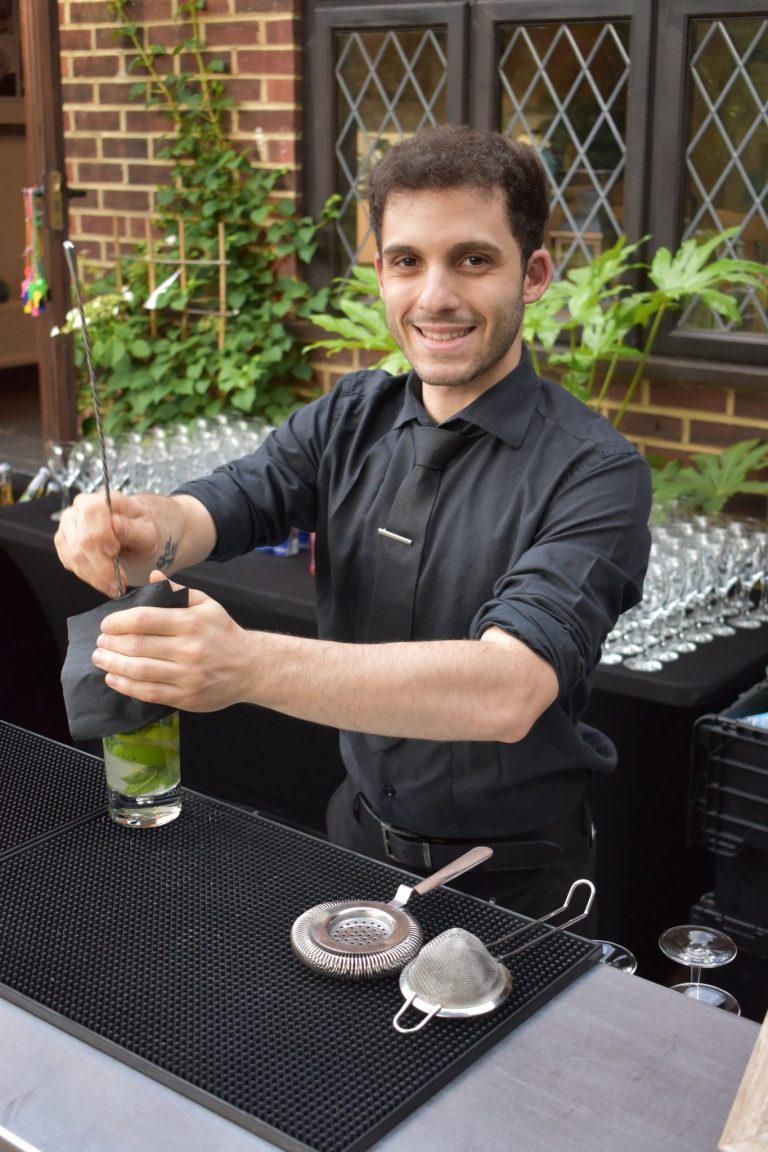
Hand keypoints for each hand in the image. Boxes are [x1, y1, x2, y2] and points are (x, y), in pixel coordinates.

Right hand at [54, 490, 160, 595]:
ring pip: (75, 555)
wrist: (133, 533)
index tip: (114, 551)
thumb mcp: (147, 530)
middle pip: (82, 539)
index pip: (92, 511)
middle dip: (102, 565)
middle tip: (121, 580)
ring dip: (96, 576)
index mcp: (103, 499)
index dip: (101, 533)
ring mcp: (69, 526)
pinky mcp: (65, 543)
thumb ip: (133, 529)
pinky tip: (104, 583)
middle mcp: (80, 509)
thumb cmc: (141, 529)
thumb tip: (116, 524)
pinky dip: (89, 577)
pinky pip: (71, 563)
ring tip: (115, 587)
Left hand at [91, 572, 254, 711]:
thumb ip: (178, 591)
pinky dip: (125, 686)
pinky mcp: (186, 697)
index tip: (106, 624)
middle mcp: (189, 649)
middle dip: (111, 643)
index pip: (144, 619)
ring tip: (100, 658)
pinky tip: (113, 678)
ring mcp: (187, 675)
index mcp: (191, 623)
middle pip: (137, 645)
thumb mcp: (206, 605)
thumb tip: (153, 576)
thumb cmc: (224, 634)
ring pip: (139, 670)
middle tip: (100, 641)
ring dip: (113, 664)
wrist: (250, 667)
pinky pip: (148, 692)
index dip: (118, 622)